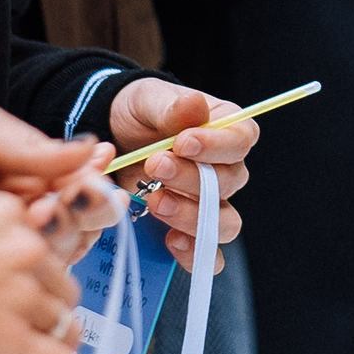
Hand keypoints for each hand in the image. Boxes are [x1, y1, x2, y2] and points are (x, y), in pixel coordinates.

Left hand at [0, 92, 118, 262]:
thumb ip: (32, 146)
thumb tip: (87, 151)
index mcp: (19, 173)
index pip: (68, 184)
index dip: (87, 180)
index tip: (96, 169)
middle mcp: (10, 208)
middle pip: (66, 220)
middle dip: (78, 207)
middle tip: (72, 193)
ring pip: (47, 249)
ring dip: (57, 230)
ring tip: (42, 207)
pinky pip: (12, 266)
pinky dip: (27, 253)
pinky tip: (26, 228)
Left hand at [108, 79, 252, 270]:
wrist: (113, 139)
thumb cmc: (141, 114)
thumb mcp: (149, 100)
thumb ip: (172, 107)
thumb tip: (193, 104)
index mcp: (226, 130)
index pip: (241, 141)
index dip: (217, 146)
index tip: (183, 142)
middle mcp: (225, 169)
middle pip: (230, 182)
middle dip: (192, 178)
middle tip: (154, 166)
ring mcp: (209, 203)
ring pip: (224, 221)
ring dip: (191, 216)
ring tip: (155, 202)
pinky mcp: (188, 230)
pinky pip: (207, 253)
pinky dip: (194, 253)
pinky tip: (170, 242)